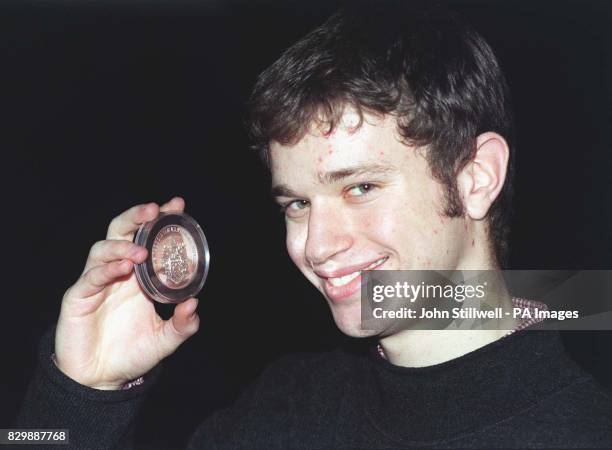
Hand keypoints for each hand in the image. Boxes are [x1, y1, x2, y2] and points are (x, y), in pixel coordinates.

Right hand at [55, 197, 199, 389]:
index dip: (160, 220)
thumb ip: (182, 325)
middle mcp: (117, 274)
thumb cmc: (131, 354)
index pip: (147, 238)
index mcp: (138, 276)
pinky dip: (106, 270)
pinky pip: (89, 278)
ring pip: (101, 250)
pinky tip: (124, 268)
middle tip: (154, 210)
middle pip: (119, 231)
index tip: (177, 205)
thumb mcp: (165, 340)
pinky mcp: (77, 299)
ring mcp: (95, 283)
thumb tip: (194, 303)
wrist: (100, 381)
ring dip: (121, 245)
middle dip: (135, 217)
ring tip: (141, 251)